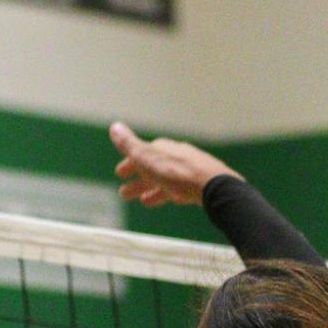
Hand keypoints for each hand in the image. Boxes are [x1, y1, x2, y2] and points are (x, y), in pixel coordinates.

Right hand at [109, 122, 236, 206]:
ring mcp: (191, 168)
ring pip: (167, 179)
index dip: (129, 163)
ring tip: (144, 201)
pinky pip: (182, 187)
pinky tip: (171, 200)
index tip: (120, 174)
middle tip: (125, 194)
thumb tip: (114, 126)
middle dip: (138, 179)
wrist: (213, 186)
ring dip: (153, 189)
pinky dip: (171, 193)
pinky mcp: (202, 183)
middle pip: (153, 168)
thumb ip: (130, 145)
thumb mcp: (147, 158)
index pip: (141, 153)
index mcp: (162, 148)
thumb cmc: (177, 172)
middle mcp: (177, 155)